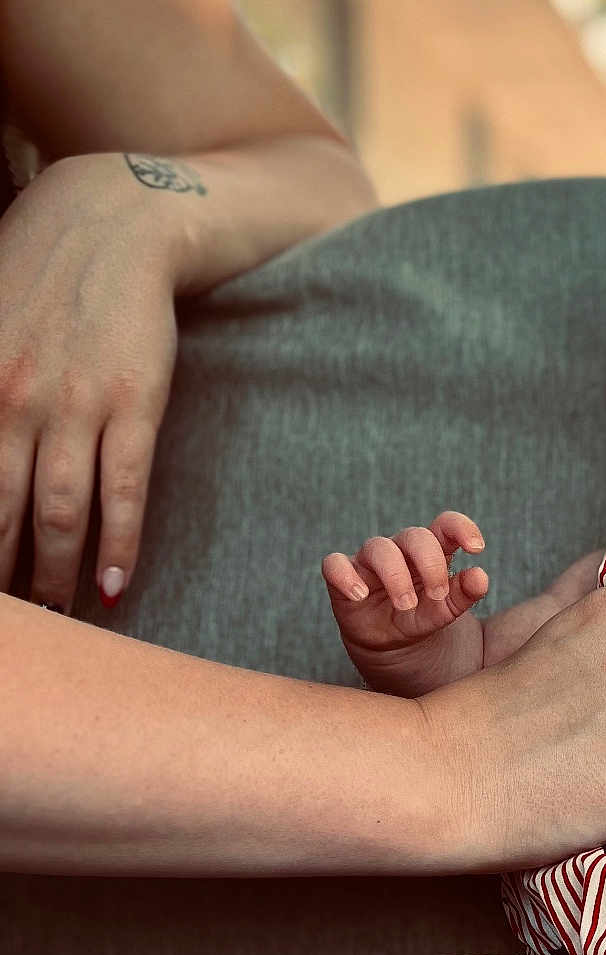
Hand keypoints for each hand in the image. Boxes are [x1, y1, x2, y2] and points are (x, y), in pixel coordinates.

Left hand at [0, 154, 178, 609]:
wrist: (112, 222)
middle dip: (6, 575)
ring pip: (60, 513)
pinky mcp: (132, 407)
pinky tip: (116, 585)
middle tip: (19, 621)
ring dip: (58, 574)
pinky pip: (124, 491)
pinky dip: (120, 544)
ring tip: (59, 613)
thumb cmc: (36, 271)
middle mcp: (12, 402)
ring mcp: (75, 407)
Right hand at [321, 510, 488, 684]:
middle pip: (414, 536)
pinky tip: (360, 595)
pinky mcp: (343, 576)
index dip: (461, 528)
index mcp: (431, 550)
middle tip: (437, 595)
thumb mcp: (446, 609)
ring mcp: (369, 560)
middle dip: (429, 564)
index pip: (445, 524)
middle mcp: (400, 548)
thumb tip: (480, 577)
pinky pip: (334, 564)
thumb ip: (464, 593)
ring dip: (395, 576)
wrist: (391, 643)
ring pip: (378, 548)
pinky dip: (346, 577)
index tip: (476, 548)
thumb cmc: (421, 615)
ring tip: (407, 605)